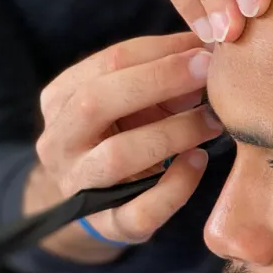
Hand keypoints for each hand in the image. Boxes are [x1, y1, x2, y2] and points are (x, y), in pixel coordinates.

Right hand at [31, 31, 222, 255]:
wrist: (94, 204)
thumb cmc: (122, 135)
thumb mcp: (130, 100)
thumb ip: (162, 74)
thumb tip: (208, 46)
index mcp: (60, 99)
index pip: (108, 62)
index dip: (160, 52)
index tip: (204, 46)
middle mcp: (59, 142)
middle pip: (97, 101)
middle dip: (158, 81)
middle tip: (207, 73)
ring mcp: (78, 186)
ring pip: (117, 155)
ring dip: (172, 133)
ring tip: (212, 121)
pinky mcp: (107, 225)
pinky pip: (139, 210)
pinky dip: (175, 186)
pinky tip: (199, 163)